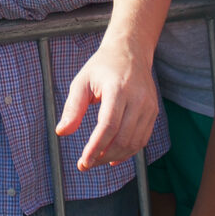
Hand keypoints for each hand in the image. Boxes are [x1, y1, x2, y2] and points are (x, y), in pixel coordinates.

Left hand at [56, 36, 157, 170]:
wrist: (130, 52)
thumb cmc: (102, 67)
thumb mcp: (82, 81)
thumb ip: (73, 107)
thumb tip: (61, 132)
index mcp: (118, 89)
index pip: (108, 126)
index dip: (95, 147)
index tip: (83, 162)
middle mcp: (137, 98)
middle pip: (122, 138)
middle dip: (103, 156)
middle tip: (86, 164)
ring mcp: (148, 106)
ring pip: (134, 143)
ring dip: (114, 157)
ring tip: (96, 160)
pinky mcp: (153, 112)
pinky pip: (142, 139)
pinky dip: (128, 153)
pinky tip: (112, 158)